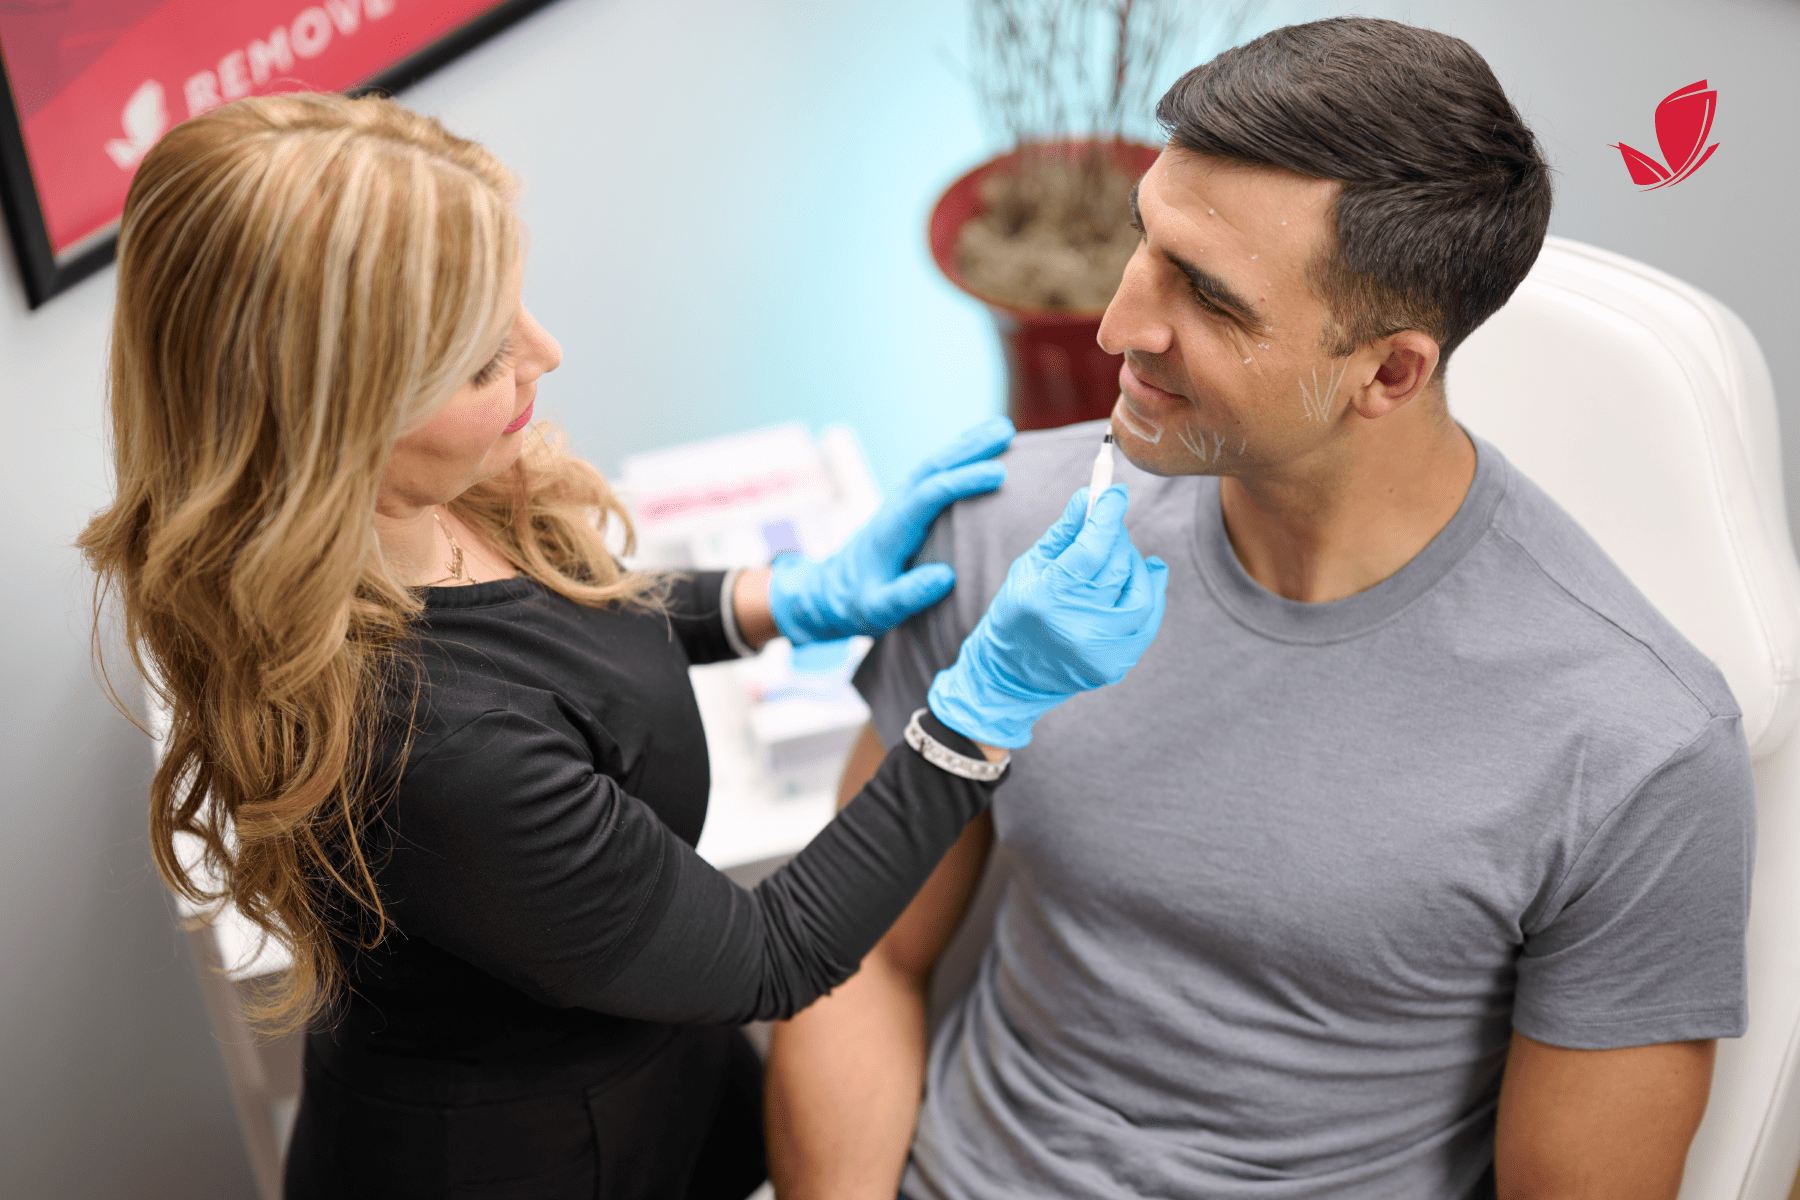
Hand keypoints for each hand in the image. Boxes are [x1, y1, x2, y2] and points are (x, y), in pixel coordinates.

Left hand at [767, 416, 1013, 644]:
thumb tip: (946, 577)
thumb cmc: (858, 603)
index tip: (999, 476)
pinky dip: (959, 455)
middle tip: (1007, 431)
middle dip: (970, 448)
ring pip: (934, 463)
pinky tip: (982, 447)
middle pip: (933, 467)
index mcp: (892, 529)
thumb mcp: (878, 610)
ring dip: (967, 444)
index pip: (931, 494)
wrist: (832, 590)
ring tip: (1003, 429)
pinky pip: (935, 472)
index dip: (964, 481)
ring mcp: (901, 501)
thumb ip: (908, 596)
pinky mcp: (907, 502)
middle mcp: (896, 506)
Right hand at [928, 485, 1167, 748]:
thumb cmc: (1017, 612)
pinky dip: (1151, 592)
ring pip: (1141, 591)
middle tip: (1108, 528)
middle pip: (1118, 565)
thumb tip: (1092, 494)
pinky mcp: (1116, 664)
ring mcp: (1100, 650)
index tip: (1117, 493)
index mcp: (1046, 596)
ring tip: (1119, 557)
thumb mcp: (1029, 566)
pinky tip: (1144, 576)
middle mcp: (1076, 625)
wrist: (1012, 675)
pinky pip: (1149, 619)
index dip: (1109, 514)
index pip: (1092, 547)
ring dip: (1136, 565)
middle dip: (1117, 537)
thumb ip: (1064, 531)